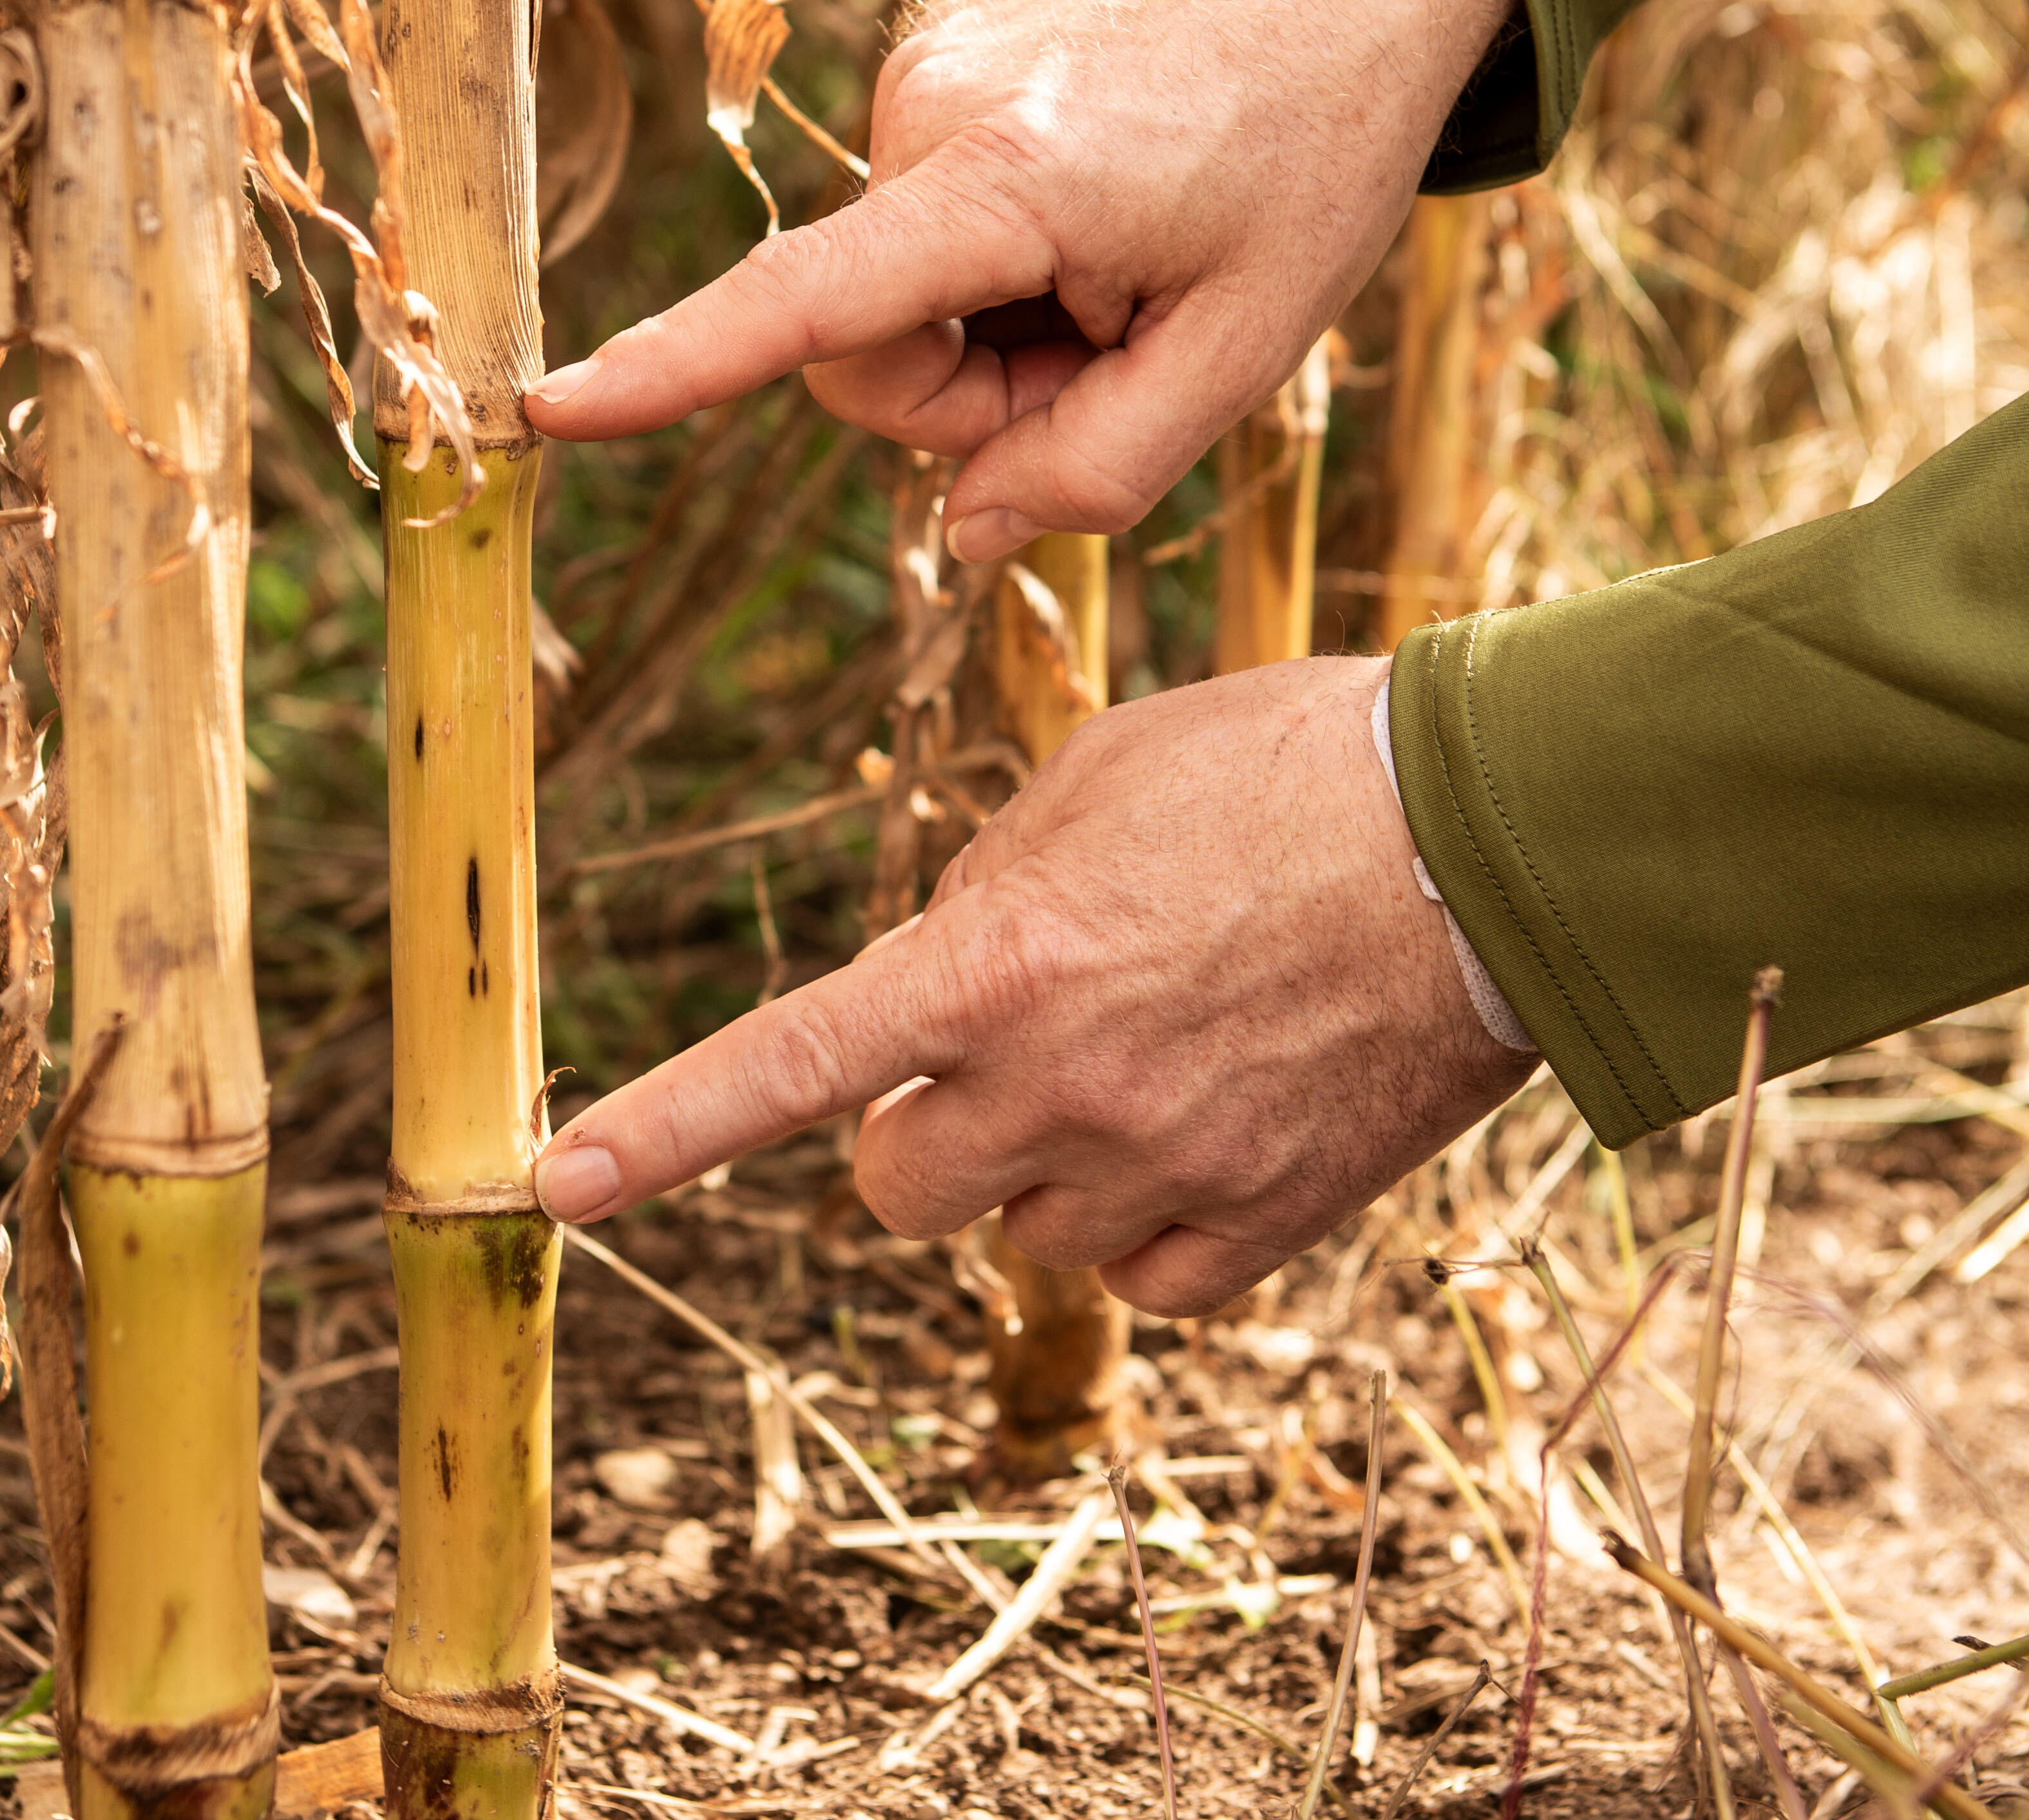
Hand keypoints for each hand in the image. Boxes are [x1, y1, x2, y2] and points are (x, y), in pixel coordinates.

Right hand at [525, 0, 1514, 561]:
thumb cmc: (1317, 153)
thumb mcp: (1245, 349)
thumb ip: (1098, 467)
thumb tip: (962, 534)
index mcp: (1013, 178)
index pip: (809, 304)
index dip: (674, 371)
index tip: (553, 411)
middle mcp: (931, 104)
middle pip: (863, 348)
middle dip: (968, 391)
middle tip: (1112, 345)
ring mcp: (923, 63)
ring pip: (888, 285)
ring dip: (991, 318)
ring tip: (1121, 261)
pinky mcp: (933, 47)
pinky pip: (914, 213)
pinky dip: (992, 248)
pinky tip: (1100, 202)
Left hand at [531, 657, 1533, 1313]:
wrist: (1493, 841)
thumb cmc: (1287, 764)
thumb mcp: (1100, 773)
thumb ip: (990, 884)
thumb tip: (944, 967)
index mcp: (1001, 958)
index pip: (790, 1069)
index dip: (661, 1131)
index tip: (553, 1187)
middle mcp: (1061, 1085)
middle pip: (897, 1187)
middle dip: (918, 1130)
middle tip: (998, 1047)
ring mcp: (1162, 1172)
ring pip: (1018, 1237)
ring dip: (1038, 1166)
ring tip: (1146, 1055)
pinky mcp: (1262, 1230)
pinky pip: (1139, 1281)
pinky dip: (1142, 1218)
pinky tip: (1203, 1120)